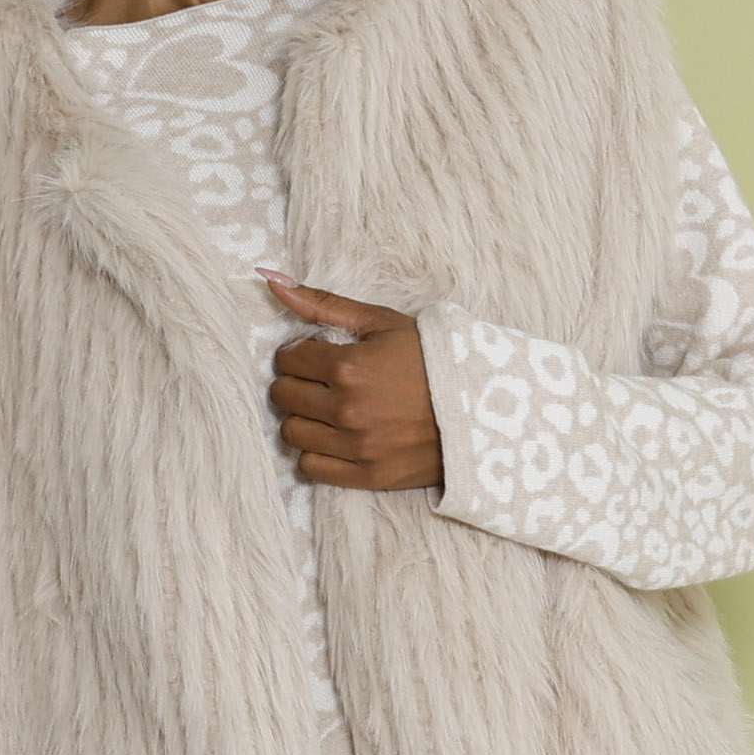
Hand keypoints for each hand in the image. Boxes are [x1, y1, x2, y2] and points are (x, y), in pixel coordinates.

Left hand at [264, 278, 443, 495]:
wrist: (483, 408)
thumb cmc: (433, 360)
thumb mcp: (382, 322)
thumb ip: (323, 303)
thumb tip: (270, 279)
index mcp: (348, 366)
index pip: (287, 360)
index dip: (299, 354)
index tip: (318, 357)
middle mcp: (347, 409)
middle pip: (284, 396)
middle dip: (297, 384)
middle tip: (322, 383)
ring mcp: (357, 446)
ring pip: (291, 433)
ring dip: (304, 419)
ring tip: (329, 411)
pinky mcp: (369, 475)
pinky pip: (311, 468)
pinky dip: (316, 453)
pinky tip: (336, 438)